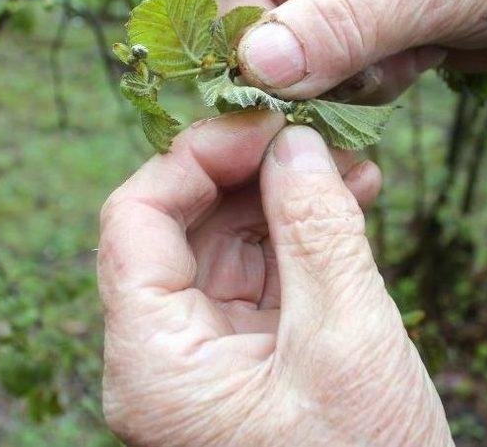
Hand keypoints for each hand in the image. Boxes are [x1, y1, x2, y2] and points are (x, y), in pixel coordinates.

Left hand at [98, 111, 452, 446]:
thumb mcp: (347, 341)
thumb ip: (318, 231)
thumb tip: (296, 143)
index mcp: (157, 363)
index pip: (136, 221)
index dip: (194, 158)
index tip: (263, 123)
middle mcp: (170, 351)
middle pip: (187, 222)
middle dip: (252, 170)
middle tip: (314, 136)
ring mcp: (215, 346)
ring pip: (233, 237)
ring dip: (287, 193)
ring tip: (346, 164)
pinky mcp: (257, 343)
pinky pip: (268, 265)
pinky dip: (306, 228)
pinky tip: (350, 197)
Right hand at [212, 0, 486, 102]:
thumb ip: (344, 25)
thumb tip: (256, 64)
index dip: (247, 29)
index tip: (276, 83)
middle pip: (264, 19)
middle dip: (307, 62)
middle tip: (364, 71)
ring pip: (298, 57)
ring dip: (345, 78)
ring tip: (406, 56)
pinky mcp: (364, 30)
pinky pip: (334, 75)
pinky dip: (367, 85)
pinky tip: (415, 62)